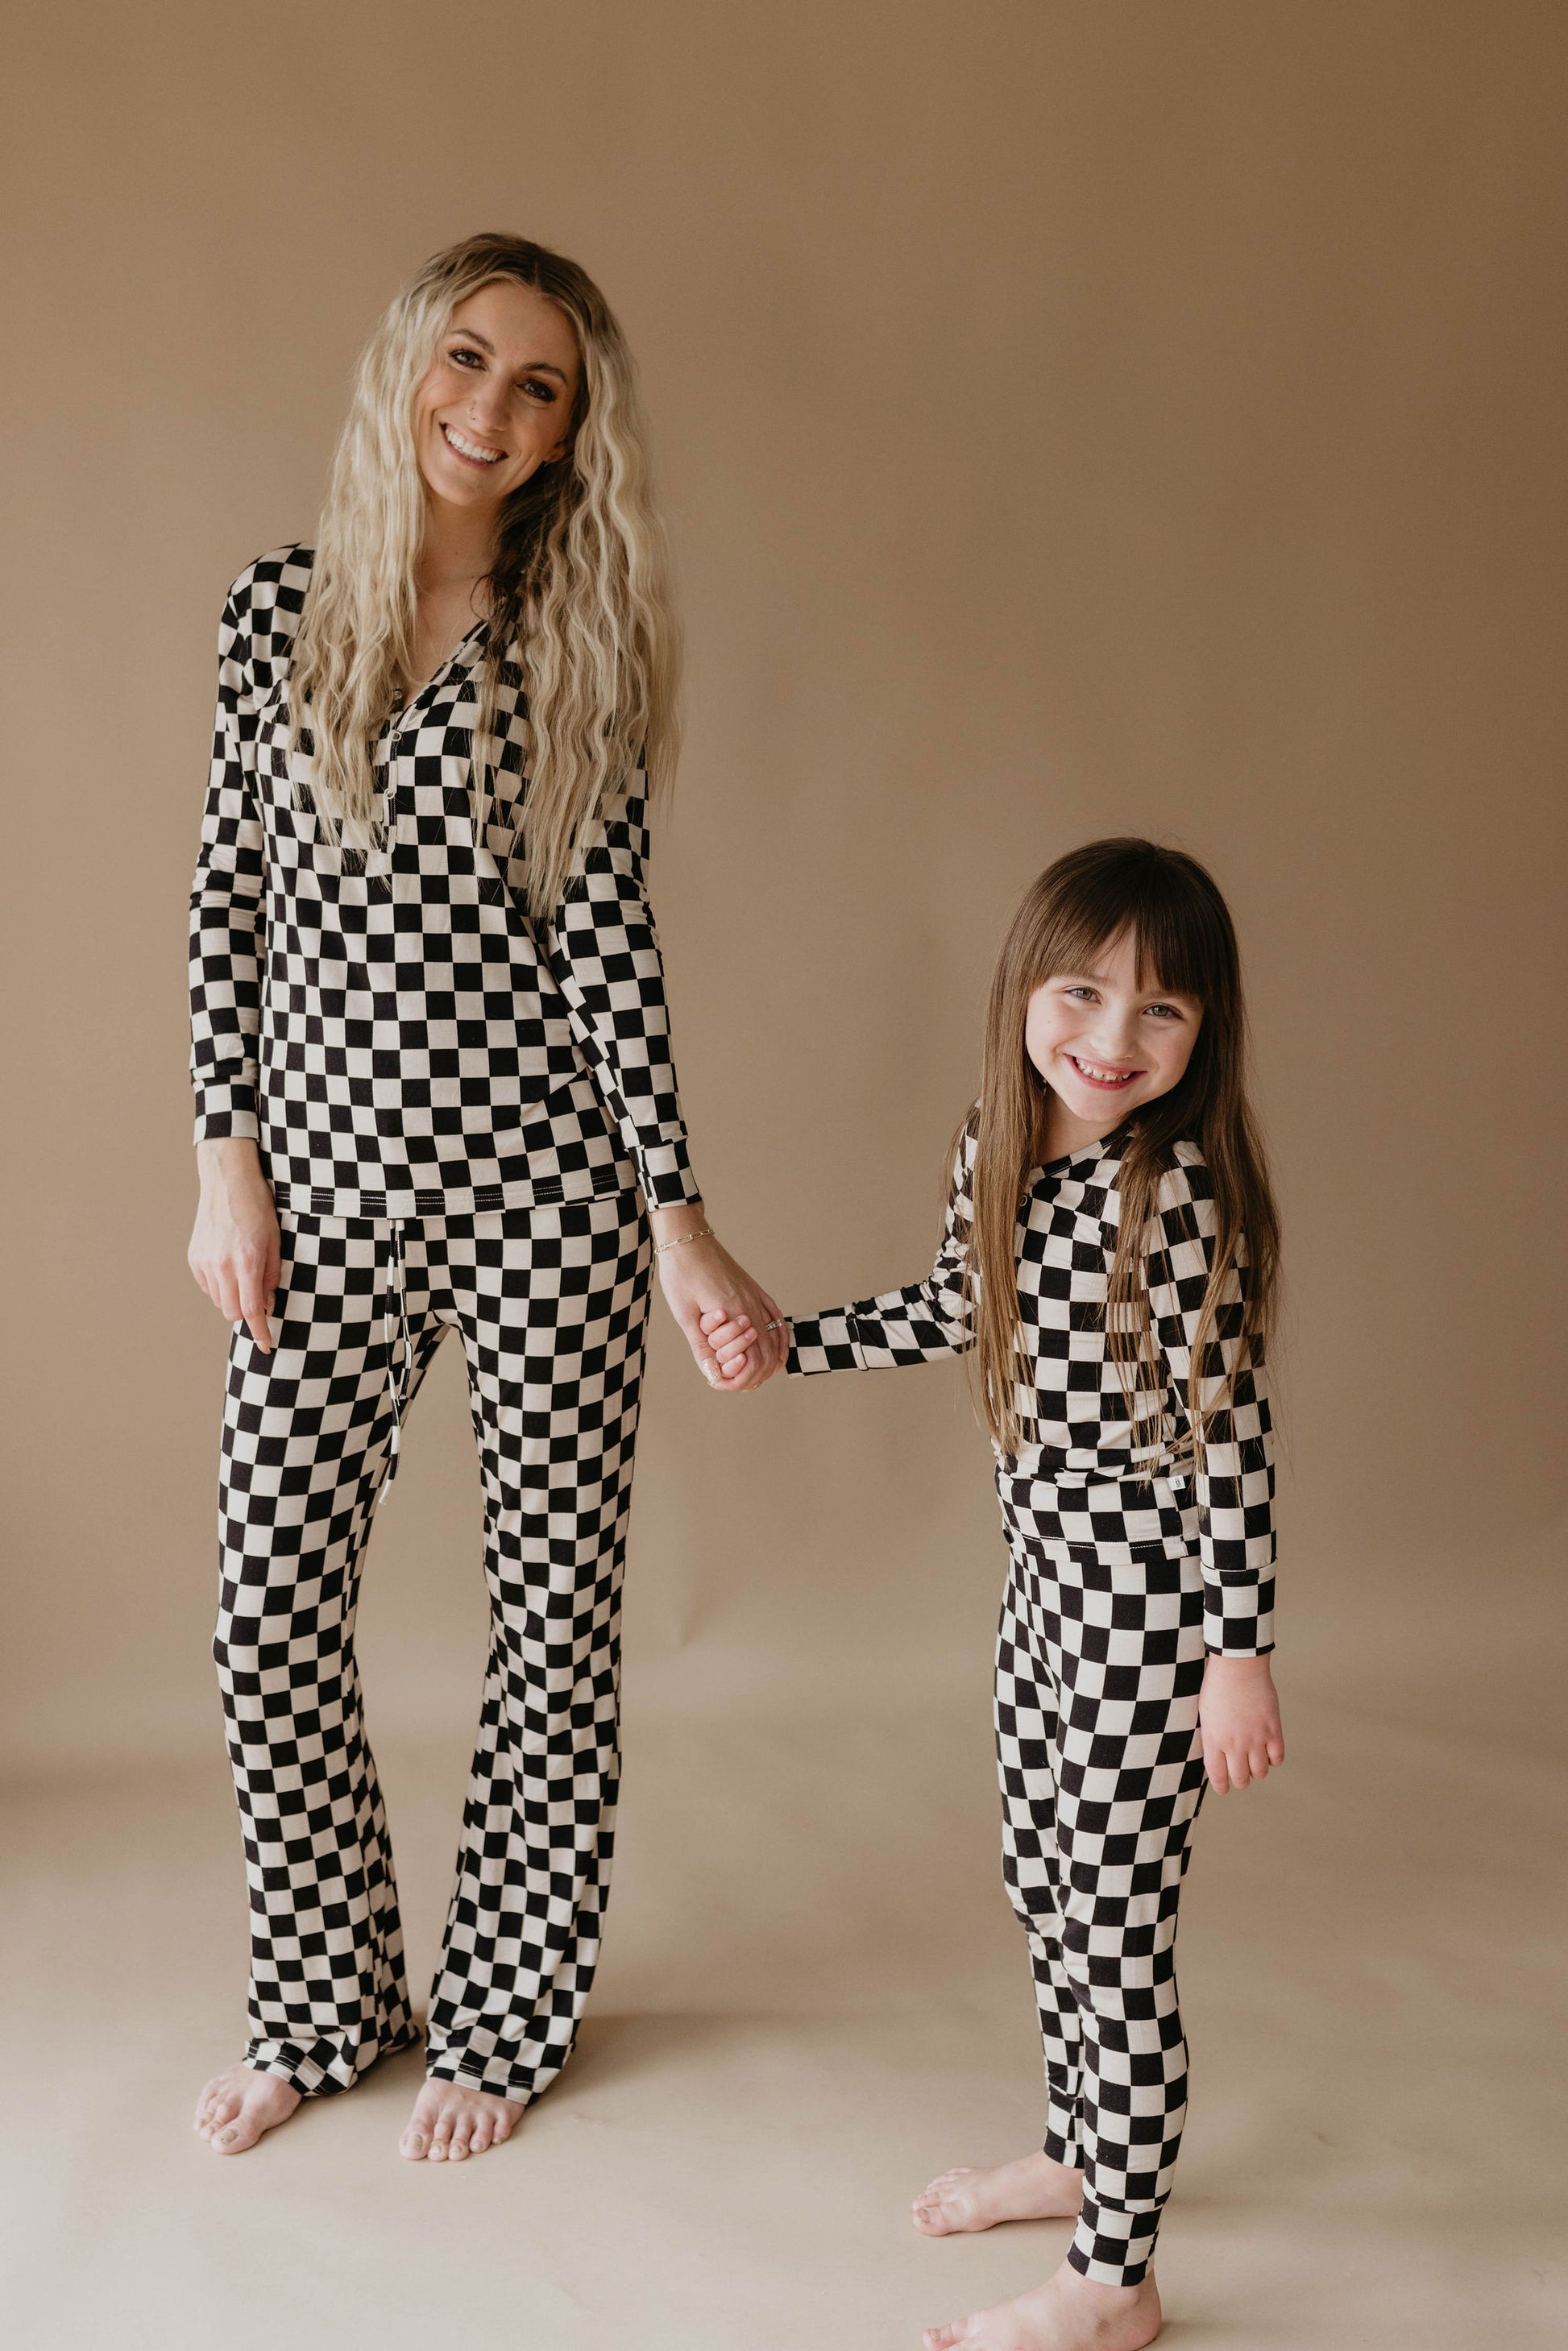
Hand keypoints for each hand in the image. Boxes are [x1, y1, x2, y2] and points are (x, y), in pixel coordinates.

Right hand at [189, 1138, 280, 1353]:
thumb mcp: (275, 1241)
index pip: (250, 1310)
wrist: (227, 1180)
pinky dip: (220, 1284)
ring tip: (244, 1271)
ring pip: (218, 1301)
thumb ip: (271, 1277)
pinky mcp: (193, 1257)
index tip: (266, 1346)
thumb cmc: (258, 1208)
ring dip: (233, 1297)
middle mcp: (221, 1265)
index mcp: (246, 1261)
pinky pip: (208, 1286)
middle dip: (246, 1313)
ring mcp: (204, 1261)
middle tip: (259, 1298)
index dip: (260, 1331)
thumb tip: (267, 1305)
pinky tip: (228, 1263)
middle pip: (231, 1312)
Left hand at [649, 1206, 784, 1391]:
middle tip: (732, 1383)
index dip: (737, 1380)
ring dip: (767, 1364)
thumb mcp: (684, 1314)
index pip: (750, 1361)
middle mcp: (752, 1308)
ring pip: (775, 1341)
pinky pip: (777, 1321)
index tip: (720, 1383)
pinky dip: (780, 1342)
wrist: (688, 1239)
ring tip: (749, 1374)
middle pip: (766, 1356)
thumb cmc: (682, 1273)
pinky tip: (776, 1354)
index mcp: (734, 1315)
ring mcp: (757, 1298)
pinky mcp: (756, 1291)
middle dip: (752, 1376)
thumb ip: (701, 1346)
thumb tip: (711, 1374)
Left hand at [1198, 1653, 1284, 1792]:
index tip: (1224, 1788)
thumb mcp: (1206, 1715)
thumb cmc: (1217, 1686)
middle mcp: (1234, 1745)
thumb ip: (1213, 1738)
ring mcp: (1255, 1739)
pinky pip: (1277, 1758)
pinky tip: (1268, 1750)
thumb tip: (1219, 1756)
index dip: (1222, 1787)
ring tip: (1255, 1761)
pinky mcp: (1273, 1730)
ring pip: (1260, 1772)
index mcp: (1213, 1741)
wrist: (1237, 1666)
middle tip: (1241, 1775)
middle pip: (1241, 1779)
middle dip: (1241, 1780)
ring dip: (1257, 1770)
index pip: (1218, 1777)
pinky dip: (1273, 1758)